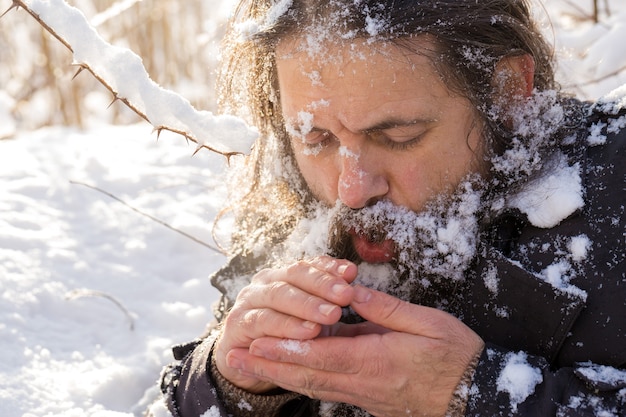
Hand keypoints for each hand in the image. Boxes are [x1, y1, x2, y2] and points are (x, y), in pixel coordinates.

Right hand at [214, 256, 357, 392]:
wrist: (246, 361)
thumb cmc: (285, 335)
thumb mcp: (310, 316)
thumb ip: (328, 298)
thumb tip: (354, 279)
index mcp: (285, 276)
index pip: (309, 265)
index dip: (330, 268)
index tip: (352, 273)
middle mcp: (266, 282)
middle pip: (295, 274)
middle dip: (323, 284)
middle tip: (347, 295)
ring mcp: (249, 301)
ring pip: (279, 295)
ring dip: (306, 305)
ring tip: (332, 315)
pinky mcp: (237, 323)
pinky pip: (262, 322)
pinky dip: (285, 326)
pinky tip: (306, 332)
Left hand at [228, 285, 484, 416]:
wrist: (475, 396)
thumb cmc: (455, 355)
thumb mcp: (426, 322)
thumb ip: (384, 308)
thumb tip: (349, 291)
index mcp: (378, 359)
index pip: (323, 354)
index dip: (286, 349)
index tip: (257, 342)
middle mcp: (364, 382)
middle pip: (308, 376)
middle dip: (268, 367)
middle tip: (234, 358)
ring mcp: (364, 394)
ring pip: (312, 387)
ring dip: (278, 377)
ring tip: (249, 366)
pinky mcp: (368, 399)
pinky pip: (327, 391)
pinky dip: (301, 383)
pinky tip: (286, 374)